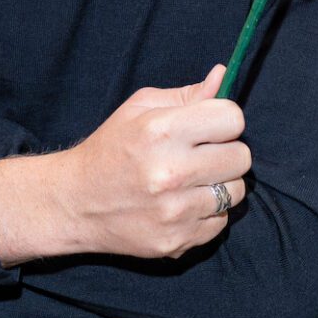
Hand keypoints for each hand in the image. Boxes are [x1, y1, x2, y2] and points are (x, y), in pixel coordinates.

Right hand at [0, 64, 251, 264]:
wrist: (75, 204)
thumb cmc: (110, 148)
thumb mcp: (140, 109)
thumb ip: (187, 95)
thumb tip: (222, 76)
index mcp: (161, 131)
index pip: (233, 119)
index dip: (224, 119)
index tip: (211, 126)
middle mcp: (170, 173)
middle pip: (242, 157)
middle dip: (226, 151)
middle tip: (202, 154)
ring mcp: (174, 212)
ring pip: (236, 192)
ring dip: (220, 184)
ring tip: (192, 180)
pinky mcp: (176, 241)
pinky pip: (220, 222)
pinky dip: (208, 213)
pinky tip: (183, 204)